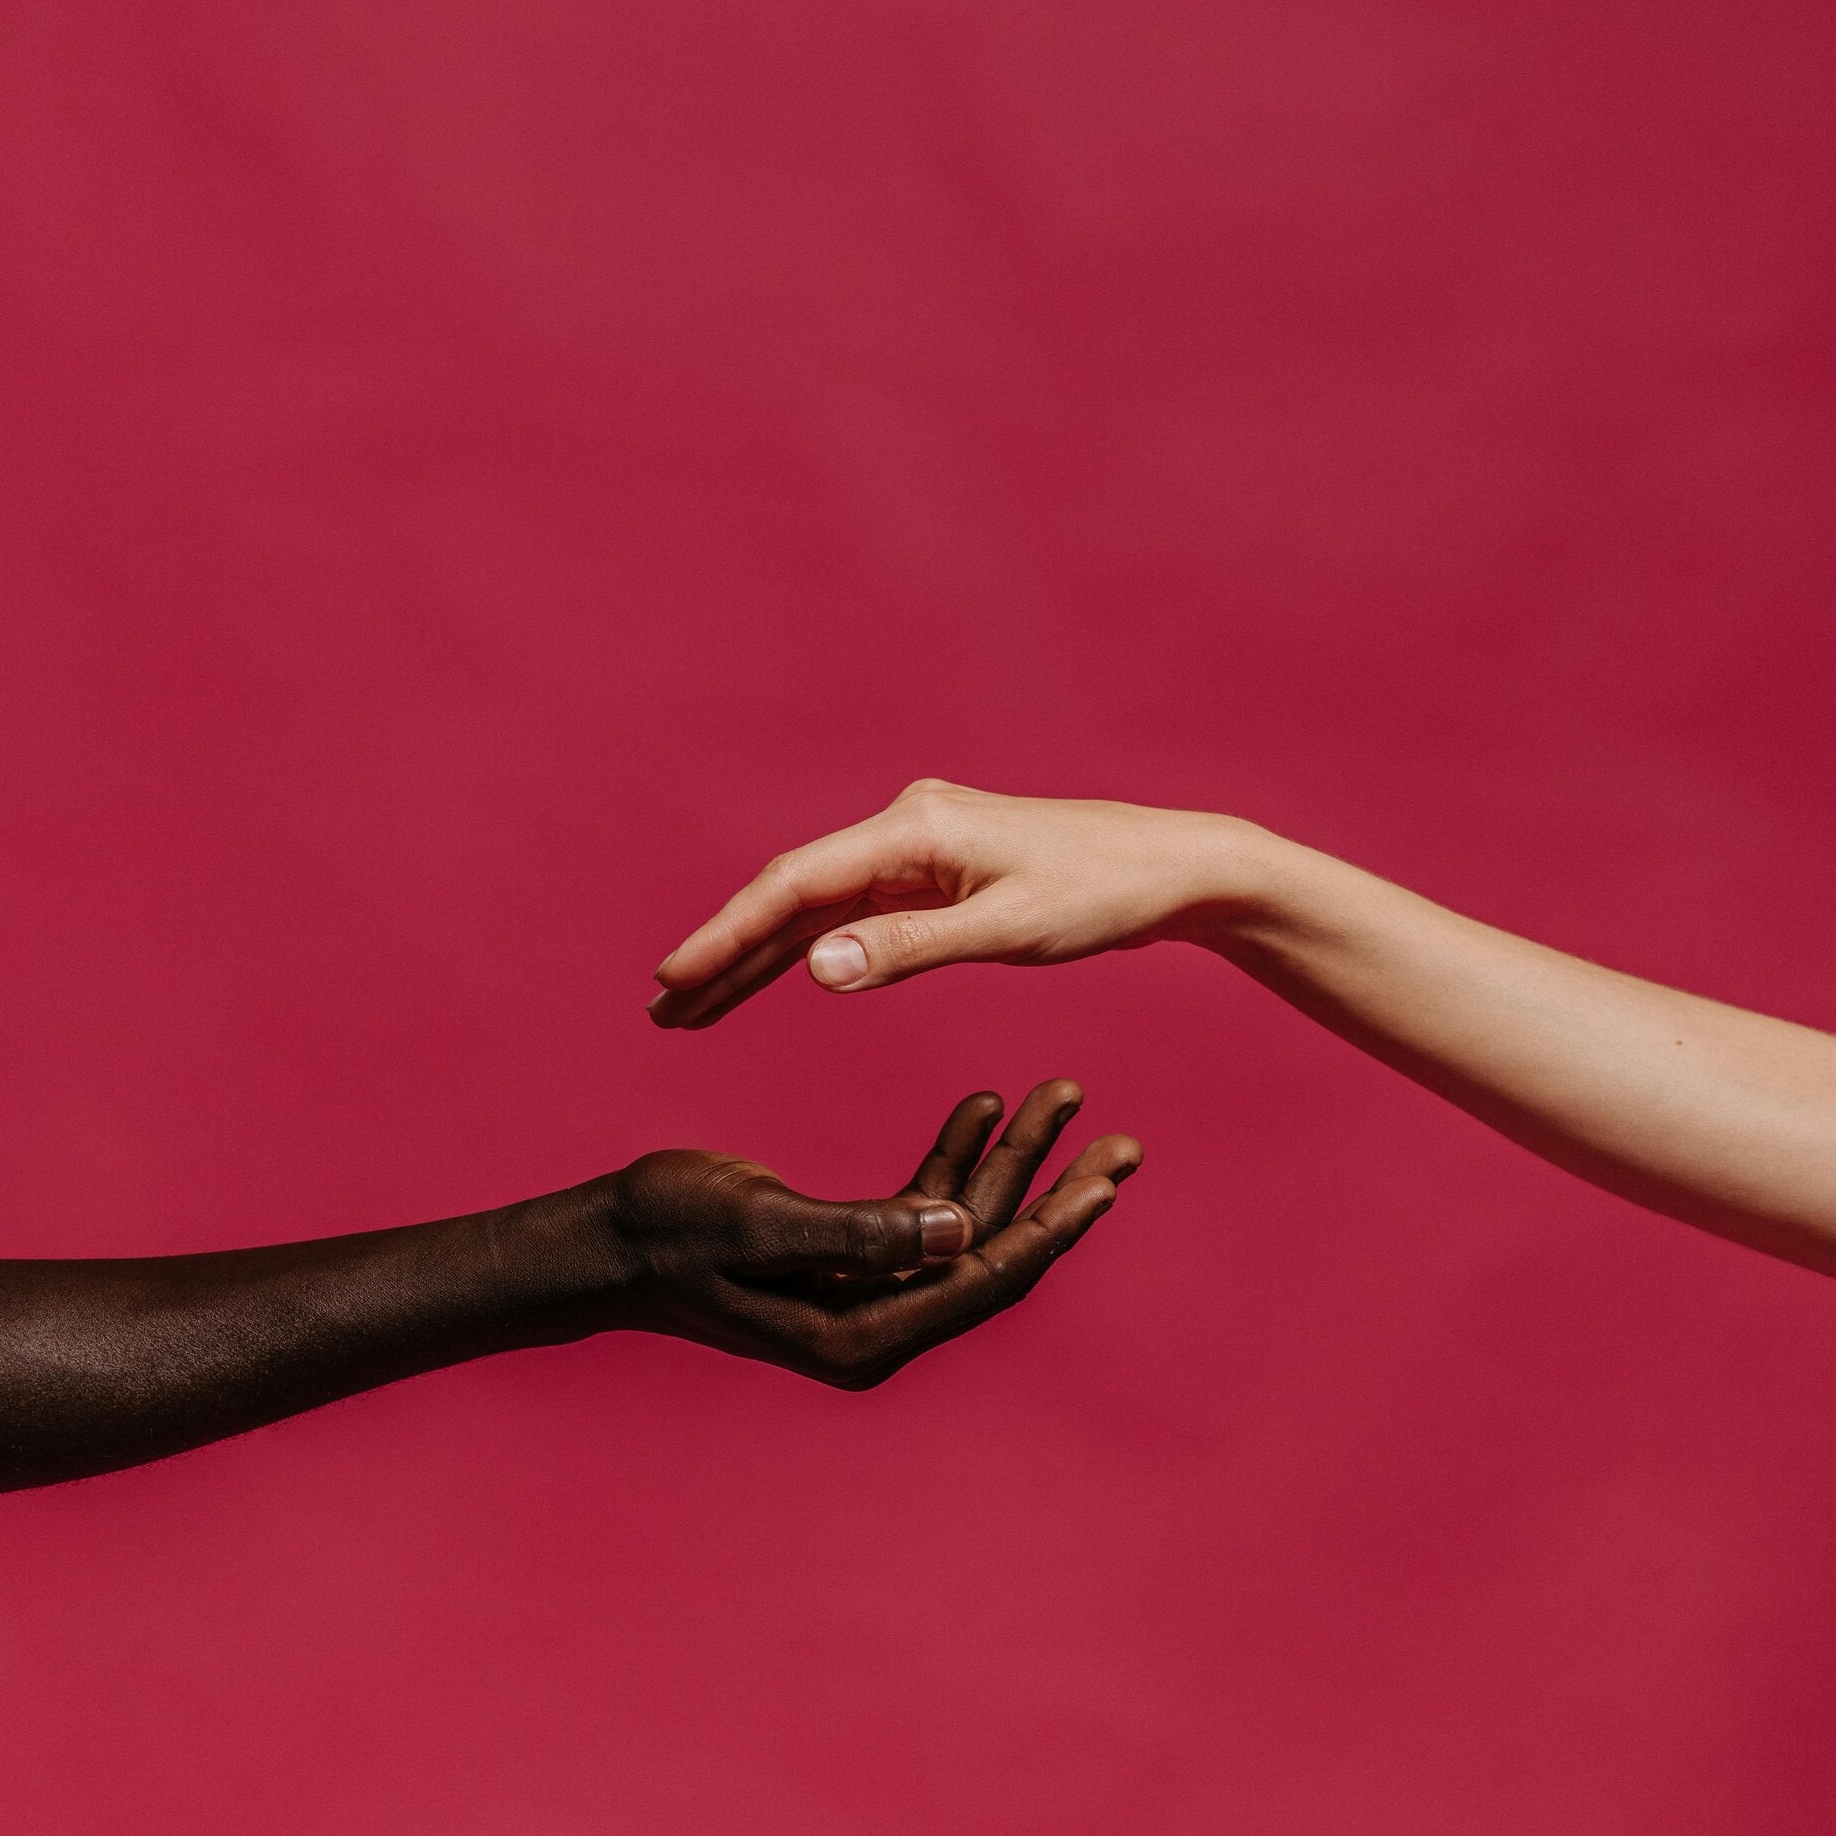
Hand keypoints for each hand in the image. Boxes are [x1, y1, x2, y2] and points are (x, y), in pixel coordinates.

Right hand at [608, 1079, 1139, 1386]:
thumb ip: (858, 1234)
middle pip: (992, 1254)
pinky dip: (955, 1154)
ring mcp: (865, 1287)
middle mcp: (875, 1318)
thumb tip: (961, 1233)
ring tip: (1061, 1097)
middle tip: (1122, 1143)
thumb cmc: (668, 1232)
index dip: (1050, 1229)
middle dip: (1056, 1191)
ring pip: (964, 1222)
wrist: (606, 1237)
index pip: (983, 1280)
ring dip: (1012, 1161)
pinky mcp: (848, 1251)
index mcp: (861, 1329)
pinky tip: (982, 1104)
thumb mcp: (759, 1225)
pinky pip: (922, 1203)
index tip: (1107, 1180)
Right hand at [650, 779, 1259, 1029]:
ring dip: (758, 956)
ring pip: (818, 908)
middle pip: (792, 894)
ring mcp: (919, 849)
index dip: (728, 934)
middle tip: (663, 1008)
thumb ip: (910, 947)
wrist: (1173, 869)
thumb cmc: (1103, 894)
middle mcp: (906, 827)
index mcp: (914, 830)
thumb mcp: (1010, 931)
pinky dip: (811, 949)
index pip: (795, 887)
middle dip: (725, 951)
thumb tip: (815, 966)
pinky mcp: (937, 874)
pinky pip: (853, 914)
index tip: (674, 980)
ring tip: (696, 1006)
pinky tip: (774, 978)